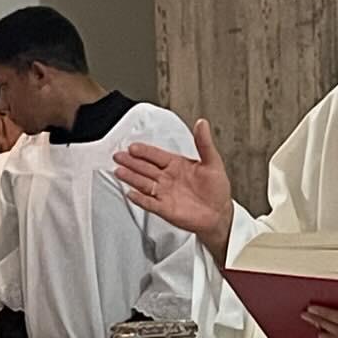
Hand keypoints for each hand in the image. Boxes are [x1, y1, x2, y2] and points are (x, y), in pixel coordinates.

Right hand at [114, 118, 235, 259]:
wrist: (219, 213)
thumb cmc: (217, 189)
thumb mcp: (213, 162)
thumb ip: (204, 143)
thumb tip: (202, 123)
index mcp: (177, 165)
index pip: (156, 155)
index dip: (145, 151)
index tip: (133, 146)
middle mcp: (168, 178)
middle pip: (145, 168)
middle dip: (131, 162)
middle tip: (118, 156)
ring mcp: (165, 193)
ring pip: (144, 183)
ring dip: (131, 178)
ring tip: (119, 171)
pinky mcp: (165, 209)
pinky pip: (149, 203)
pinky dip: (140, 199)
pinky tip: (131, 193)